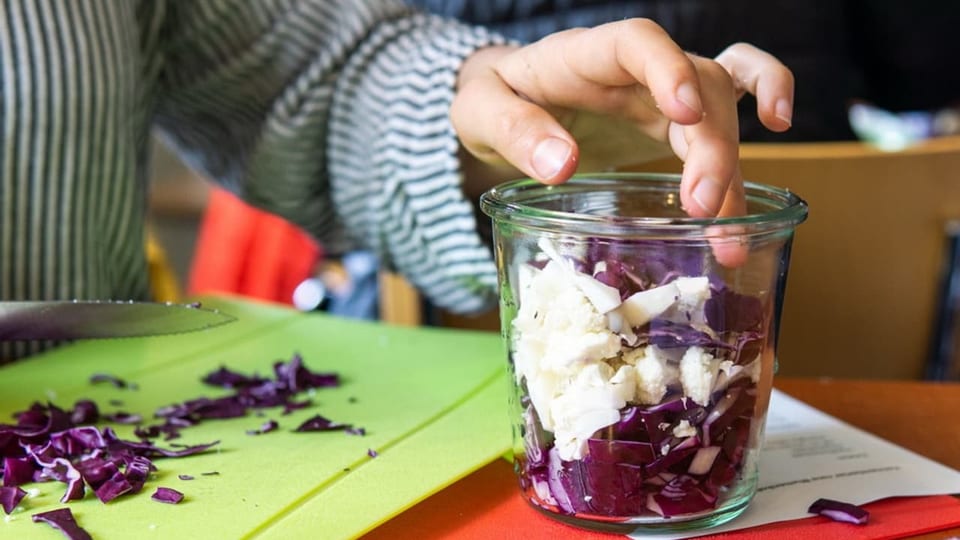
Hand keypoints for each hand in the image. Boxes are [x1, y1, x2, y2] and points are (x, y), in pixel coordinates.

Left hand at [452, 19, 793, 219]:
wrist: (504, 100)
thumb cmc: (492, 99)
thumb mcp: (480, 112)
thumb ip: (514, 132)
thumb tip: (561, 164)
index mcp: (585, 55)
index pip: (637, 43)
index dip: (668, 70)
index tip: (681, 118)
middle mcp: (634, 65)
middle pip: (695, 85)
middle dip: (709, 148)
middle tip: (703, 211)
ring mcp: (661, 84)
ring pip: (720, 102)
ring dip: (732, 162)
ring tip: (725, 230)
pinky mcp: (673, 109)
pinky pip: (731, 88)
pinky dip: (764, 95)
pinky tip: (779, 126)